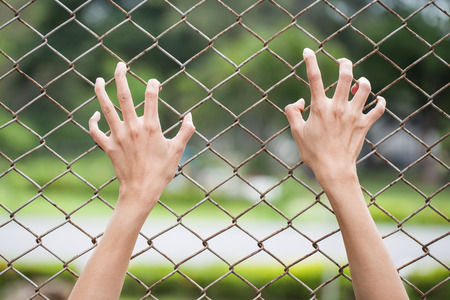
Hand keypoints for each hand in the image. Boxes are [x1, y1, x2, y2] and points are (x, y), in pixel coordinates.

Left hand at [89, 62, 194, 209]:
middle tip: (120, 65)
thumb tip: (190, 116)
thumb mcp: (178, 151)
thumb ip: (186, 131)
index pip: (151, 97)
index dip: (153, 85)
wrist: (141, 191)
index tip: (154, 82)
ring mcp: (118, 136)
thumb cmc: (161, 172)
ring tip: (98, 80)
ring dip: (101, 92)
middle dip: (120, 77)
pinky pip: (96, 131)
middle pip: (124, 96)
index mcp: (151, 127)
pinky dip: (93, 121)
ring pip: (106, 109)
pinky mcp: (108, 146)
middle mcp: (133, 128)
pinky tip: (95, 114)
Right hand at [285, 48, 384, 179]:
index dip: (310, 61)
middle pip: (346, 76)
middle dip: (345, 64)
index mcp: (320, 107)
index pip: (314, 78)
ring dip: (362, 82)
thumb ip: (292, 112)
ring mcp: (354, 115)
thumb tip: (299, 101)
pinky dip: (380, 103)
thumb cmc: (313, 152)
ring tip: (359, 82)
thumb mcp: (296, 132)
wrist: (334, 169)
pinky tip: (378, 100)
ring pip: (365, 89)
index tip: (308, 51)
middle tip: (343, 62)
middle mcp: (338, 107)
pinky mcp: (364, 125)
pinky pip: (378, 109)